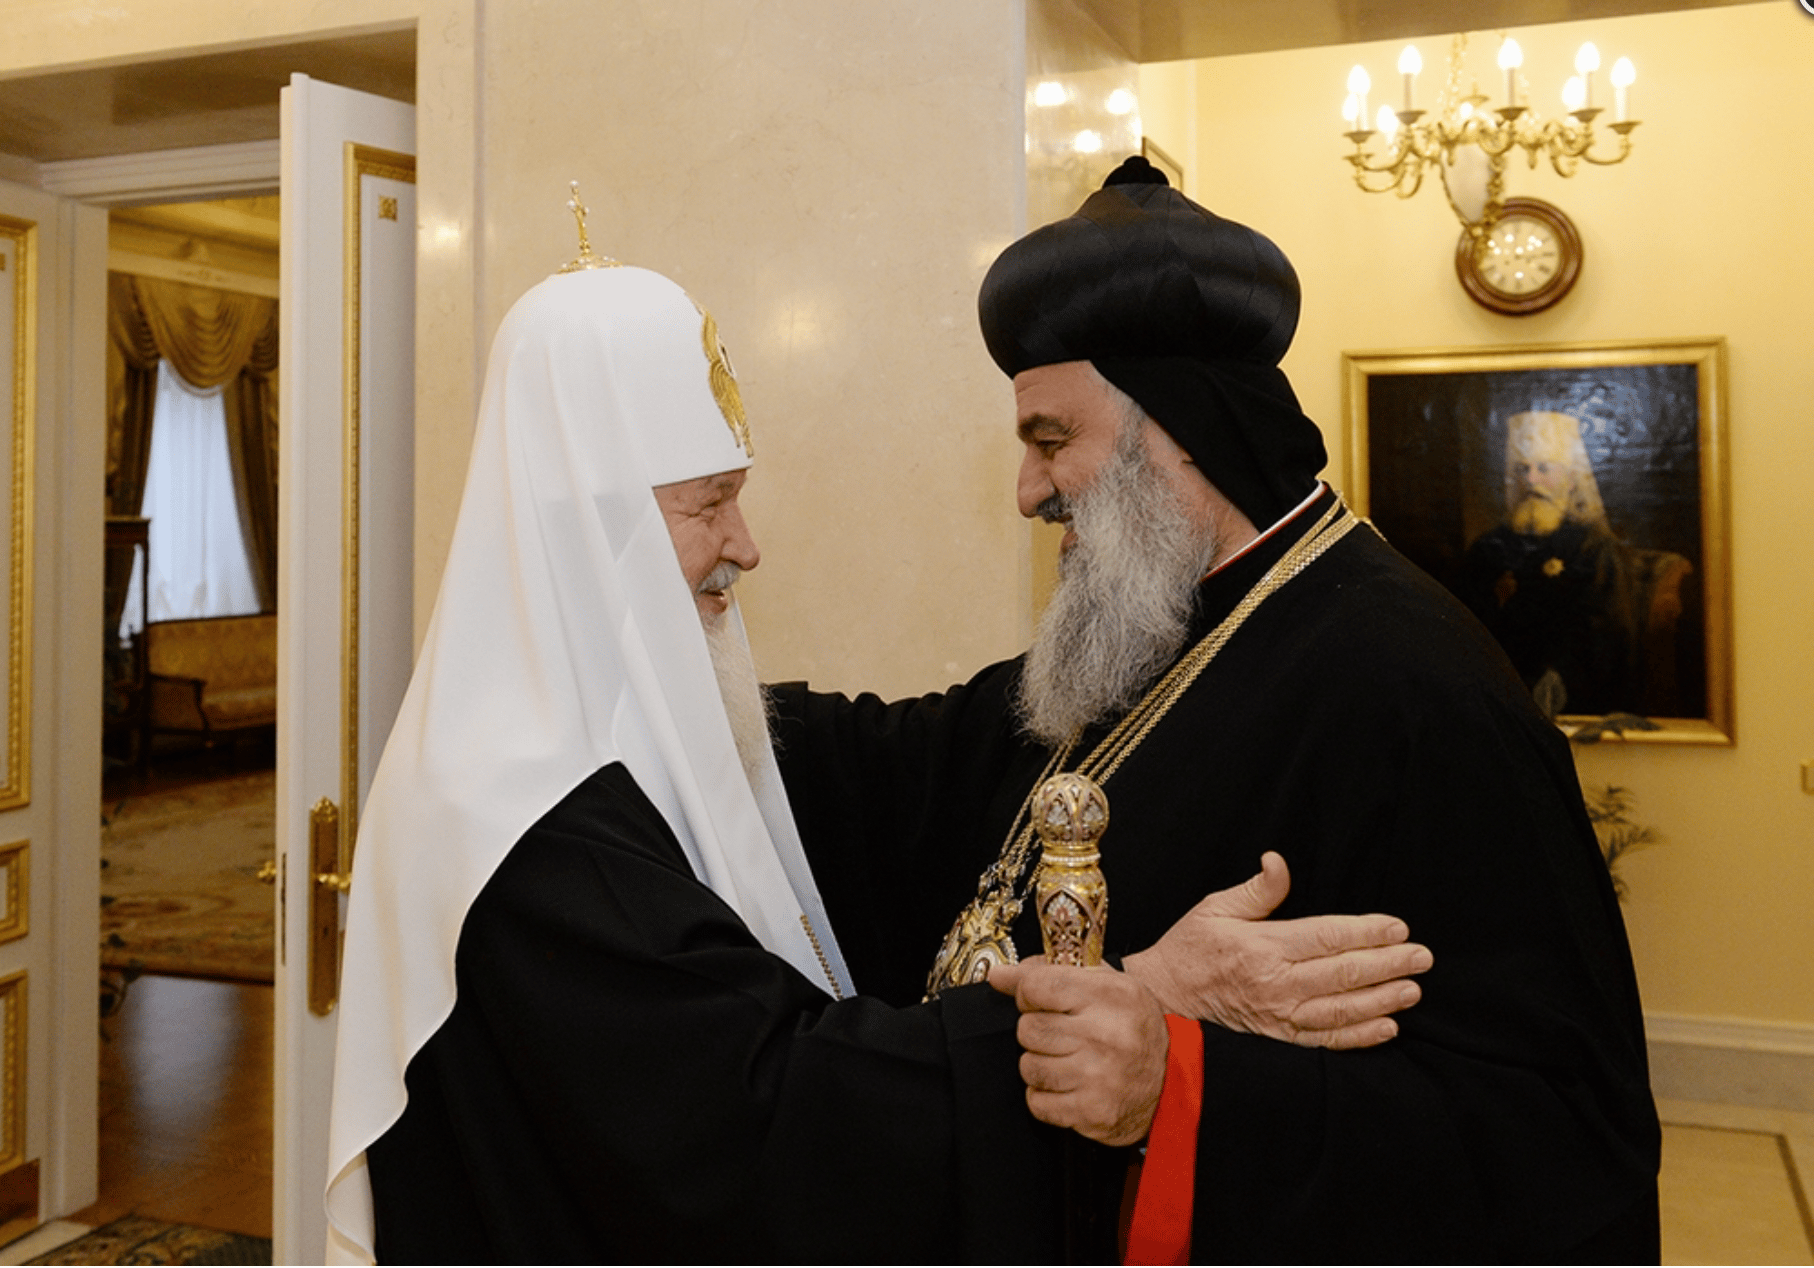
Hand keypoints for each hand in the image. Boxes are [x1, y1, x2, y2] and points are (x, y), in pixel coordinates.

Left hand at [988, 960, 1166, 1146]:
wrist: (1174, 1081)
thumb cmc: (1133, 1028)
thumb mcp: (1104, 985)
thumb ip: (1050, 972)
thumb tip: (1000, 976)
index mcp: (1111, 996)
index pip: (1037, 986)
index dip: (1027, 993)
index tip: (1036, 1000)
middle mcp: (1106, 1036)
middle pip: (1028, 1028)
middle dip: (1036, 1030)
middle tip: (1058, 1033)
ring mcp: (1099, 1077)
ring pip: (1029, 1066)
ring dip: (1039, 1063)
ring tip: (1065, 1059)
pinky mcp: (1092, 1113)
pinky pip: (1037, 1102)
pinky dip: (1045, 1095)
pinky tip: (1068, 1085)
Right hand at [1121, 852, 1431, 1049]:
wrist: (1162, 1000)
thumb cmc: (1189, 949)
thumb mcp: (1214, 908)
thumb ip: (1257, 890)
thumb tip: (1278, 861)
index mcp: (1262, 946)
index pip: (1327, 936)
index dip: (1367, 932)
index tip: (1398, 927)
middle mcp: (1274, 983)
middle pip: (1342, 973)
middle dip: (1388, 964)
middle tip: (1422, 957)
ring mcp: (1278, 1015)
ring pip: (1341, 1009)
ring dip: (1382, 1000)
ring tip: (1413, 990)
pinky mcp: (1278, 1038)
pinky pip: (1325, 1040)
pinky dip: (1359, 1036)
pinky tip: (1386, 1028)